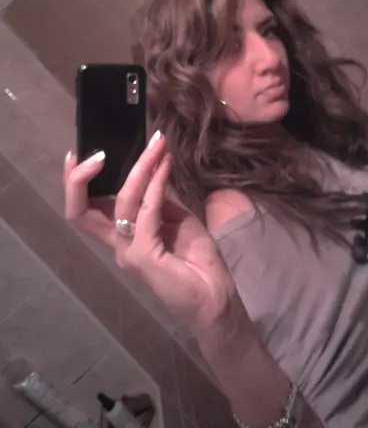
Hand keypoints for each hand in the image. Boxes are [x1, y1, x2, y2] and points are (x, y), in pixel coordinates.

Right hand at [64, 133, 238, 336]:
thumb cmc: (196, 261)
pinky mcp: (143, 256)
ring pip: (121, 201)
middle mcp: (117, 244)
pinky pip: (146, 212)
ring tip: (157, 145)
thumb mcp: (175, 219)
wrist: (216, 298)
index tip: (83, 153)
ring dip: (140, 167)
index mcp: (121, 236)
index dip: (78, 182)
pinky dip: (155, 184)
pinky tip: (166, 166)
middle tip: (100, 151)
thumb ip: (158, 198)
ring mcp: (128, 251)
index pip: (86, 208)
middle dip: (81, 177)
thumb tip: (152, 168)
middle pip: (79, 211)